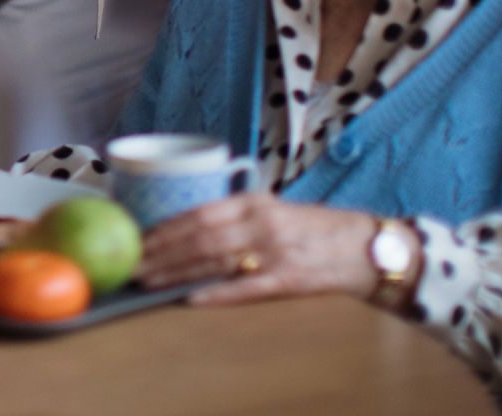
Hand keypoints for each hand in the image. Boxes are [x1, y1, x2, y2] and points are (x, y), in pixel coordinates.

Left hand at [138, 194, 393, 306]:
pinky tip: (191, 298)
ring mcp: (277, 251)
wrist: (367, 248)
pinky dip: (216, 293)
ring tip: (149, 281)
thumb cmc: (314, 230)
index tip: (137, 239)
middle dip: (161, 252)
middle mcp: (262, 222)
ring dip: (178, 272)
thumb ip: (235, 217)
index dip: (164, 228)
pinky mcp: (290, 279)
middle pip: (200, 237)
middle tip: (133, 264)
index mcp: (255, 202)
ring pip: (215, 261)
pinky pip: (246, 287)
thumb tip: (185, 230)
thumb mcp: (274, 211)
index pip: (198, 213)